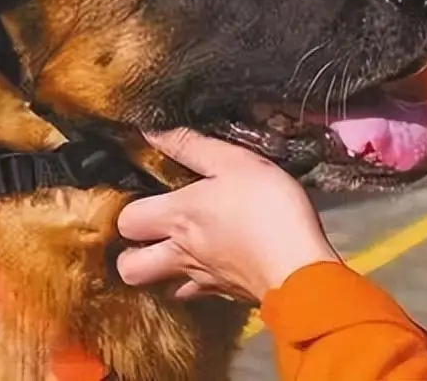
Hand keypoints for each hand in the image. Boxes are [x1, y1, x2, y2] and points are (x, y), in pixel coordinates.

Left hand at [116, 128, 340, 302]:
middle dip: (131, 253)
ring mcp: (201, 277)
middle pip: (128, 267)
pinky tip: (209, 264)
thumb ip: (191, 146)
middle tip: (150, 233)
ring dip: (160, 270)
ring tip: (174, 250)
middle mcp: (180, 251)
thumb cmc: (267, 207)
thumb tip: (151, 132)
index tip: (144, 195)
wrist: (299, 266)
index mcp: (177, 215)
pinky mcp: (224, 294)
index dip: (129, 208)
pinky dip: (194, 282)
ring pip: (159, 285)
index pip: (127, 220)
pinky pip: (196, 292)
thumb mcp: (234, 161)